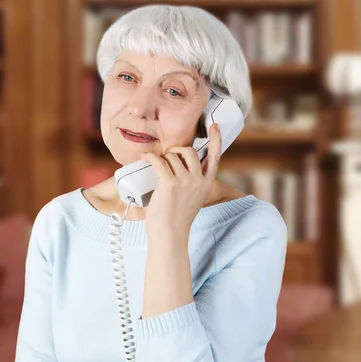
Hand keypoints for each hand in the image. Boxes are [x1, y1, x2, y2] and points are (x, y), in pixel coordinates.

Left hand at [140, 123, 220, 237]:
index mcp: (206, 184)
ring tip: (155, 167)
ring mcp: (185, 181)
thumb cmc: (176, 218)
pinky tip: (145, 157)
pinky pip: (159, 161)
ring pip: (172, 156)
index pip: (215, 157)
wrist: (169, 234)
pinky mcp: (170, 183)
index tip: (215, 126)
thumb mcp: (190, 197)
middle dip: (176, 150)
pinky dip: (150, 157)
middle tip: (166, 157)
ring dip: (162, 158)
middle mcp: (198, 180)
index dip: (215, 140)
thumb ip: (190, 182)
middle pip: (189, 151)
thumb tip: (173, 162)